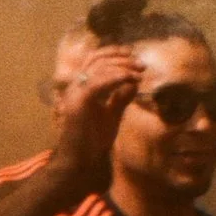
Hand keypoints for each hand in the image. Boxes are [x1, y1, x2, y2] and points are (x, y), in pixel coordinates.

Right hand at [48, 45, 140, 189]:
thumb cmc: (93, 140)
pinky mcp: (79, 103)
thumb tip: (134, 82)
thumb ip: (120, 98)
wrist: (81, 162)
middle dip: (122, 58)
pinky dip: (117, 77)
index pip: (94, 58)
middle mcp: (74, 86)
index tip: (133, 55)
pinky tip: (131, 80)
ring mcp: (75, 93)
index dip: (114, 52)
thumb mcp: (111, 114)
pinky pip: (98, 82)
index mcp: (80, 87)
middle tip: (141, 65)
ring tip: (139, 73)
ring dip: (123, 67)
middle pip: (97, 58)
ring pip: (99, 67)